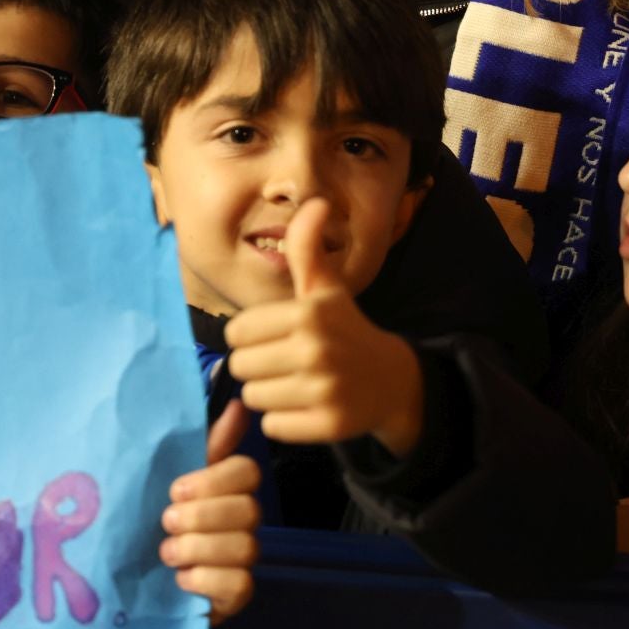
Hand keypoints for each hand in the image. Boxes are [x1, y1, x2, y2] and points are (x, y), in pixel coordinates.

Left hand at [160, 399, 259, 622]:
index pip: (247, 471)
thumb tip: (238, 405)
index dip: (213, 480)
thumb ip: (202, 444)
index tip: (174, 490)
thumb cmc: (151, 519)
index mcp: (227, 489)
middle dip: (201, 516)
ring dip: (198, 548)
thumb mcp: (166, 478)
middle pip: (249, 509)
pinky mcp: (235, 595)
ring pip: (245, 547)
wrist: (133, 578)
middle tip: (165, 522)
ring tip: (166, 553)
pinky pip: (240, 585)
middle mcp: (242, 521)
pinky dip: (206, 580)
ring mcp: (242, 560)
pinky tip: (180, 579)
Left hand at [225, 198, 424, 454]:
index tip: (275, 337)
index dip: (251, 336)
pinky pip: (273, 427)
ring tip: (295, 385)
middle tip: (285, 363)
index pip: (237, 333)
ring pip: (254, 398)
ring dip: (269, 394)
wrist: (391, 380)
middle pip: (240, 367)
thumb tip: (315, 201)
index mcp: (308, 314)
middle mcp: (316, 350)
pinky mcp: (329, 425)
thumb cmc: (345, 328)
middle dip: (257, 367)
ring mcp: (324, 390)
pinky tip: (305, 408)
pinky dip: (283, 422)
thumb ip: (308, 248)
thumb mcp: (326, 289)